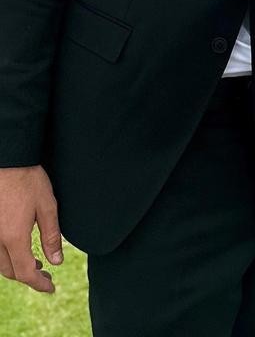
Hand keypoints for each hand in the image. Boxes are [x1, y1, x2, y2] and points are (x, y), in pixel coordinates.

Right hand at [0, 166, 61, 293]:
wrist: (8, 160)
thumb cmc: (29, 180)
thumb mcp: (47, 206)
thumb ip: (51, 236)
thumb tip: (56, 261)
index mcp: (14, 237)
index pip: (25, 273)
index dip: (39, 284)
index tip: (51, 287)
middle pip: (10, 271)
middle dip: (28, 277)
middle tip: (46, 275)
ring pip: (0, 263)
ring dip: (16, 268)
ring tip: (35, 265)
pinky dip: (7, 257)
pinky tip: (19, 250)